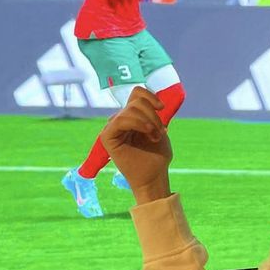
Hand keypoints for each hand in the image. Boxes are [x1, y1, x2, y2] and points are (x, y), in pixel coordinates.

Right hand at [99, 87, 172, 202]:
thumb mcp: (158, 129)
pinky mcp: (107, 137)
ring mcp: (112, 128)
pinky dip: (138, 123)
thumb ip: (151, 112)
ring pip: (130, 109)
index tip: (162, 108)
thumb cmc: (157, 156)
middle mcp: (120, 120)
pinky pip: (121, 120)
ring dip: (149, 121)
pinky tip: (148, 132)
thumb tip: (147, 98)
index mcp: (132, 116)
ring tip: (156, 136)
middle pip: (136, 101)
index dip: (150, 96)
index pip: (136, 93)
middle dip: (153, 115)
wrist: (154, 177)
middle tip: (161, 132)